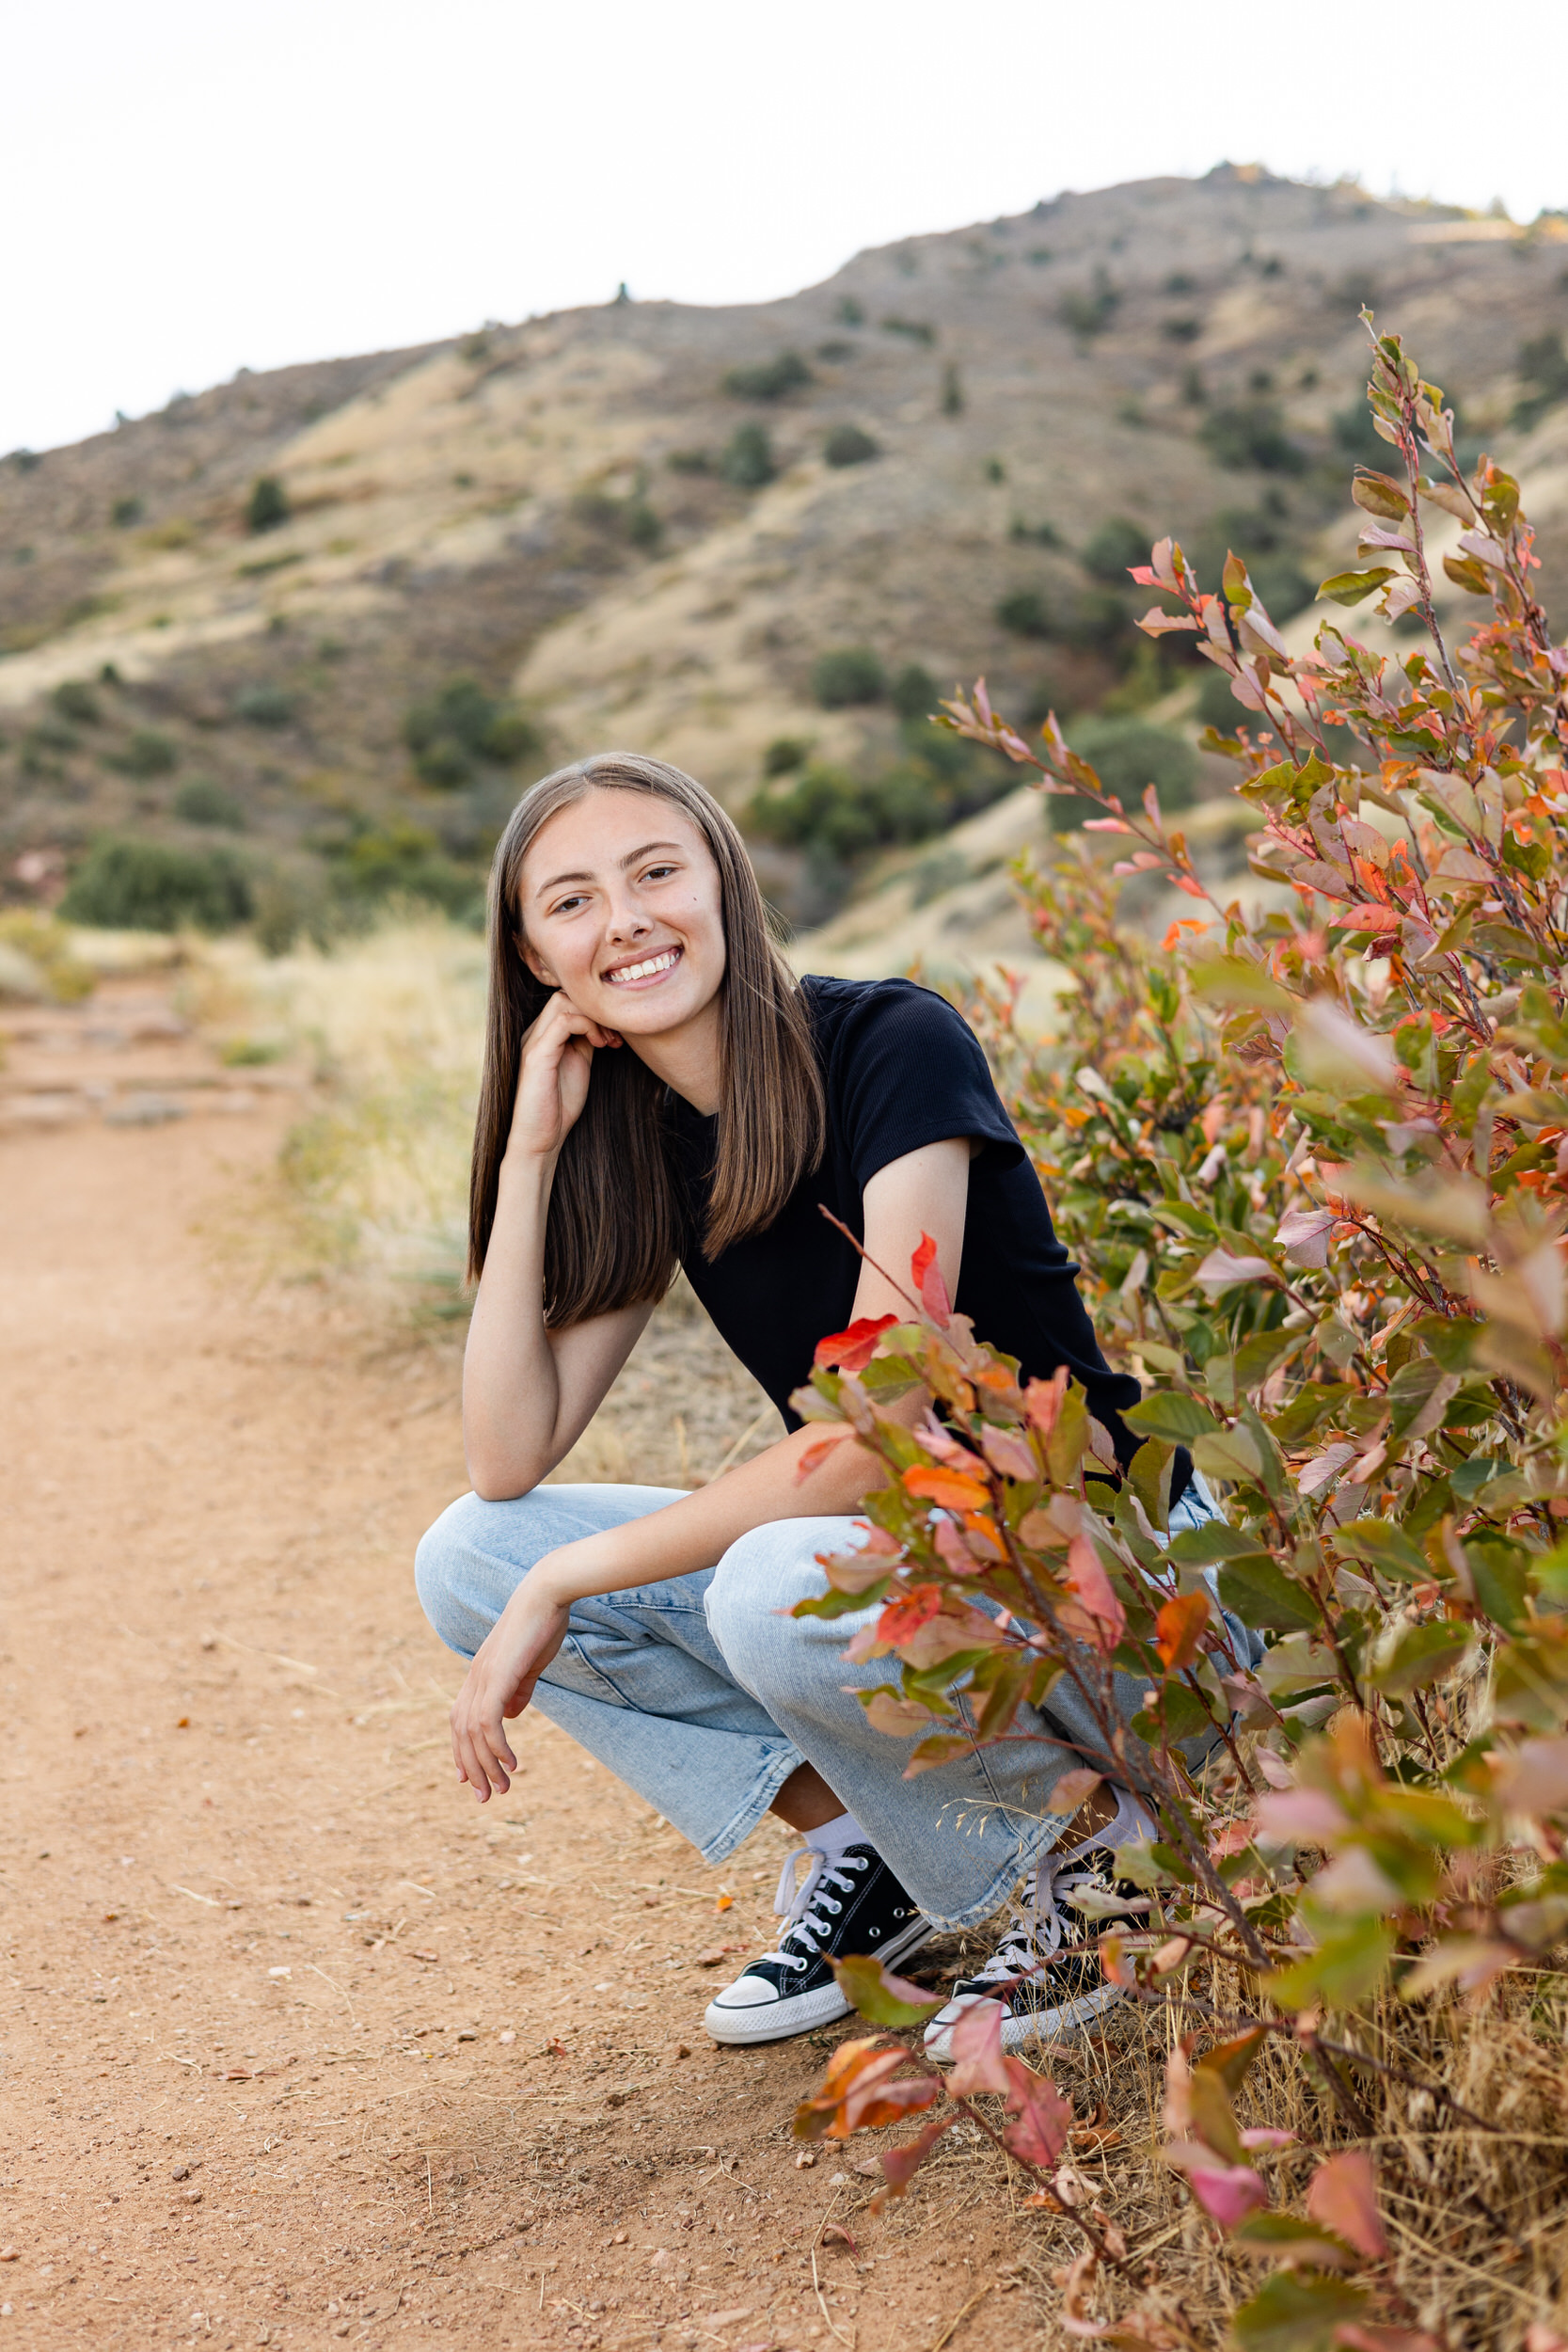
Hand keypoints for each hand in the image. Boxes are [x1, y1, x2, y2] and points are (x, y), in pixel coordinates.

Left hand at [449, 1568, 570, 1801]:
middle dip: (472, 1768)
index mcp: (481, 1674)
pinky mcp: (498, 1676)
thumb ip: (519, 1690)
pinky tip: (511, 1763)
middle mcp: (475, 1677)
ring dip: (487, 1765)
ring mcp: (483, 1676)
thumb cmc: (543, 1623)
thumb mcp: (530, 1664)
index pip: (461, 1720)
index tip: (470, 1779)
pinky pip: (489, 1721)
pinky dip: (497, 1747)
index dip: (462, 1751)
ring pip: (474, 1733)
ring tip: (503, 1788)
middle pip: (461, 1733)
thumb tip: (511, 1715)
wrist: (547, 1592)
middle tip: (486, 1797)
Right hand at [506, 992, 622, 1164]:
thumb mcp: (579, 1065)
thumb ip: (585, 1042)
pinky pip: (563, 1022)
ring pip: (563, 1001)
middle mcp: (534, 1034)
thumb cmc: (559, 1107)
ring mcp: (533, 1043)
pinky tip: (600, 1044)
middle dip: (596, 1010)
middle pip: (565, 995)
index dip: (595, 1010)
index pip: (567, 1000)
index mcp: (543, 1036)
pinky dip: (587, 1026)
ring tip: (608, 1041)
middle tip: (616, 1037)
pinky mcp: (536, 1055)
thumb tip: (604, 1024)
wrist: (540, 1140)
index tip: (617, 1035)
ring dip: (594, 1017)